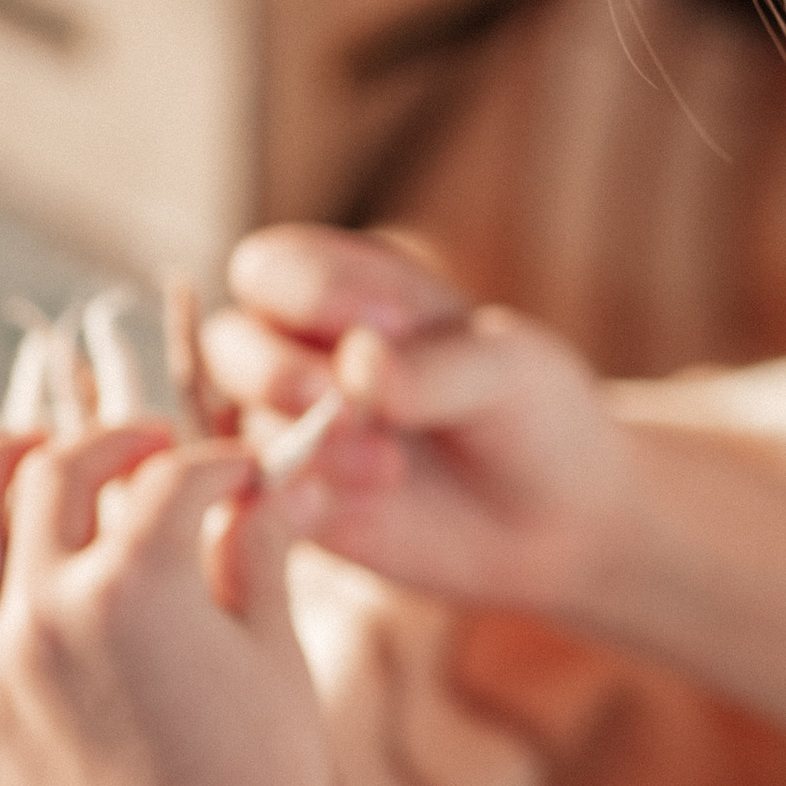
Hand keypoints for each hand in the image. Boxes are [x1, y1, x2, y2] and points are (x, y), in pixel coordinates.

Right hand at [199, 228, 632, 616]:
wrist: (555, 516)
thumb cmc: (530, 413)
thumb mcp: (508, 370)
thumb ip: (434, 364)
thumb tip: (357, 365)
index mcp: (345, 289)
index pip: (273, 268)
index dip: (312, 292)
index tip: (397, 321)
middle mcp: (300, 353)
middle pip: (229, 343)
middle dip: (280, 373)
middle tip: (354, 408)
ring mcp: (290, 432)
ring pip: (238, 428)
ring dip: (305, 446)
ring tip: (390, 468)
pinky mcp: (296, 505)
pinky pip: (256, 504)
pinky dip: (297, 504)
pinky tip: (368, 506)